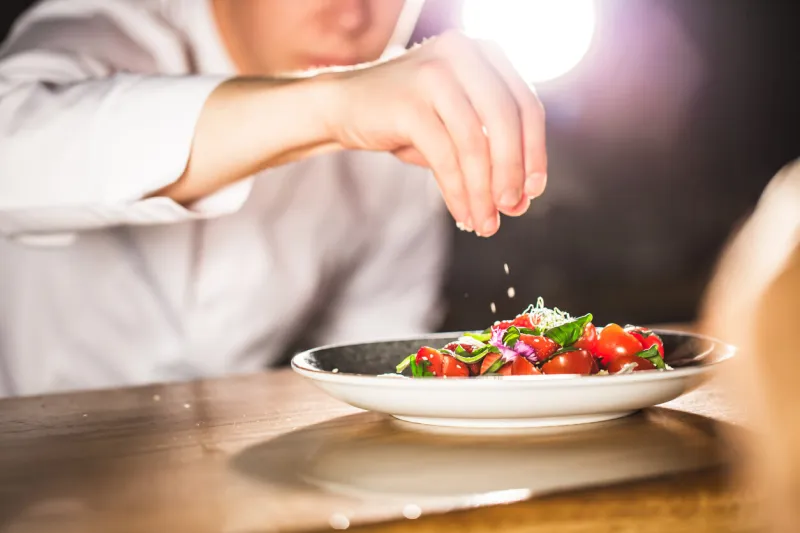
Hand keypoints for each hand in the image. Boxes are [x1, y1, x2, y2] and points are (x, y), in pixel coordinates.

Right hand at [321, 30, 546, 236]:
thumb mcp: (455, 126)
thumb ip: (489, 154)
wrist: (343, 106)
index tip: (534, 190)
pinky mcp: (408, 103)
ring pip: (475, 142)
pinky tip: (462, 214)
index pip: (525, 105)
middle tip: (511, 210)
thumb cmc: (407, 119)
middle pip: (505, 120)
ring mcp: (434, 75)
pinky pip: (445, 156)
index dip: (535, 151)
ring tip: (485, 223)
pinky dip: (457, 192)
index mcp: (483, 53)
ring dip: (483, 190)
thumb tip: (520, 203)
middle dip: (511, 172)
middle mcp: (462, 53)